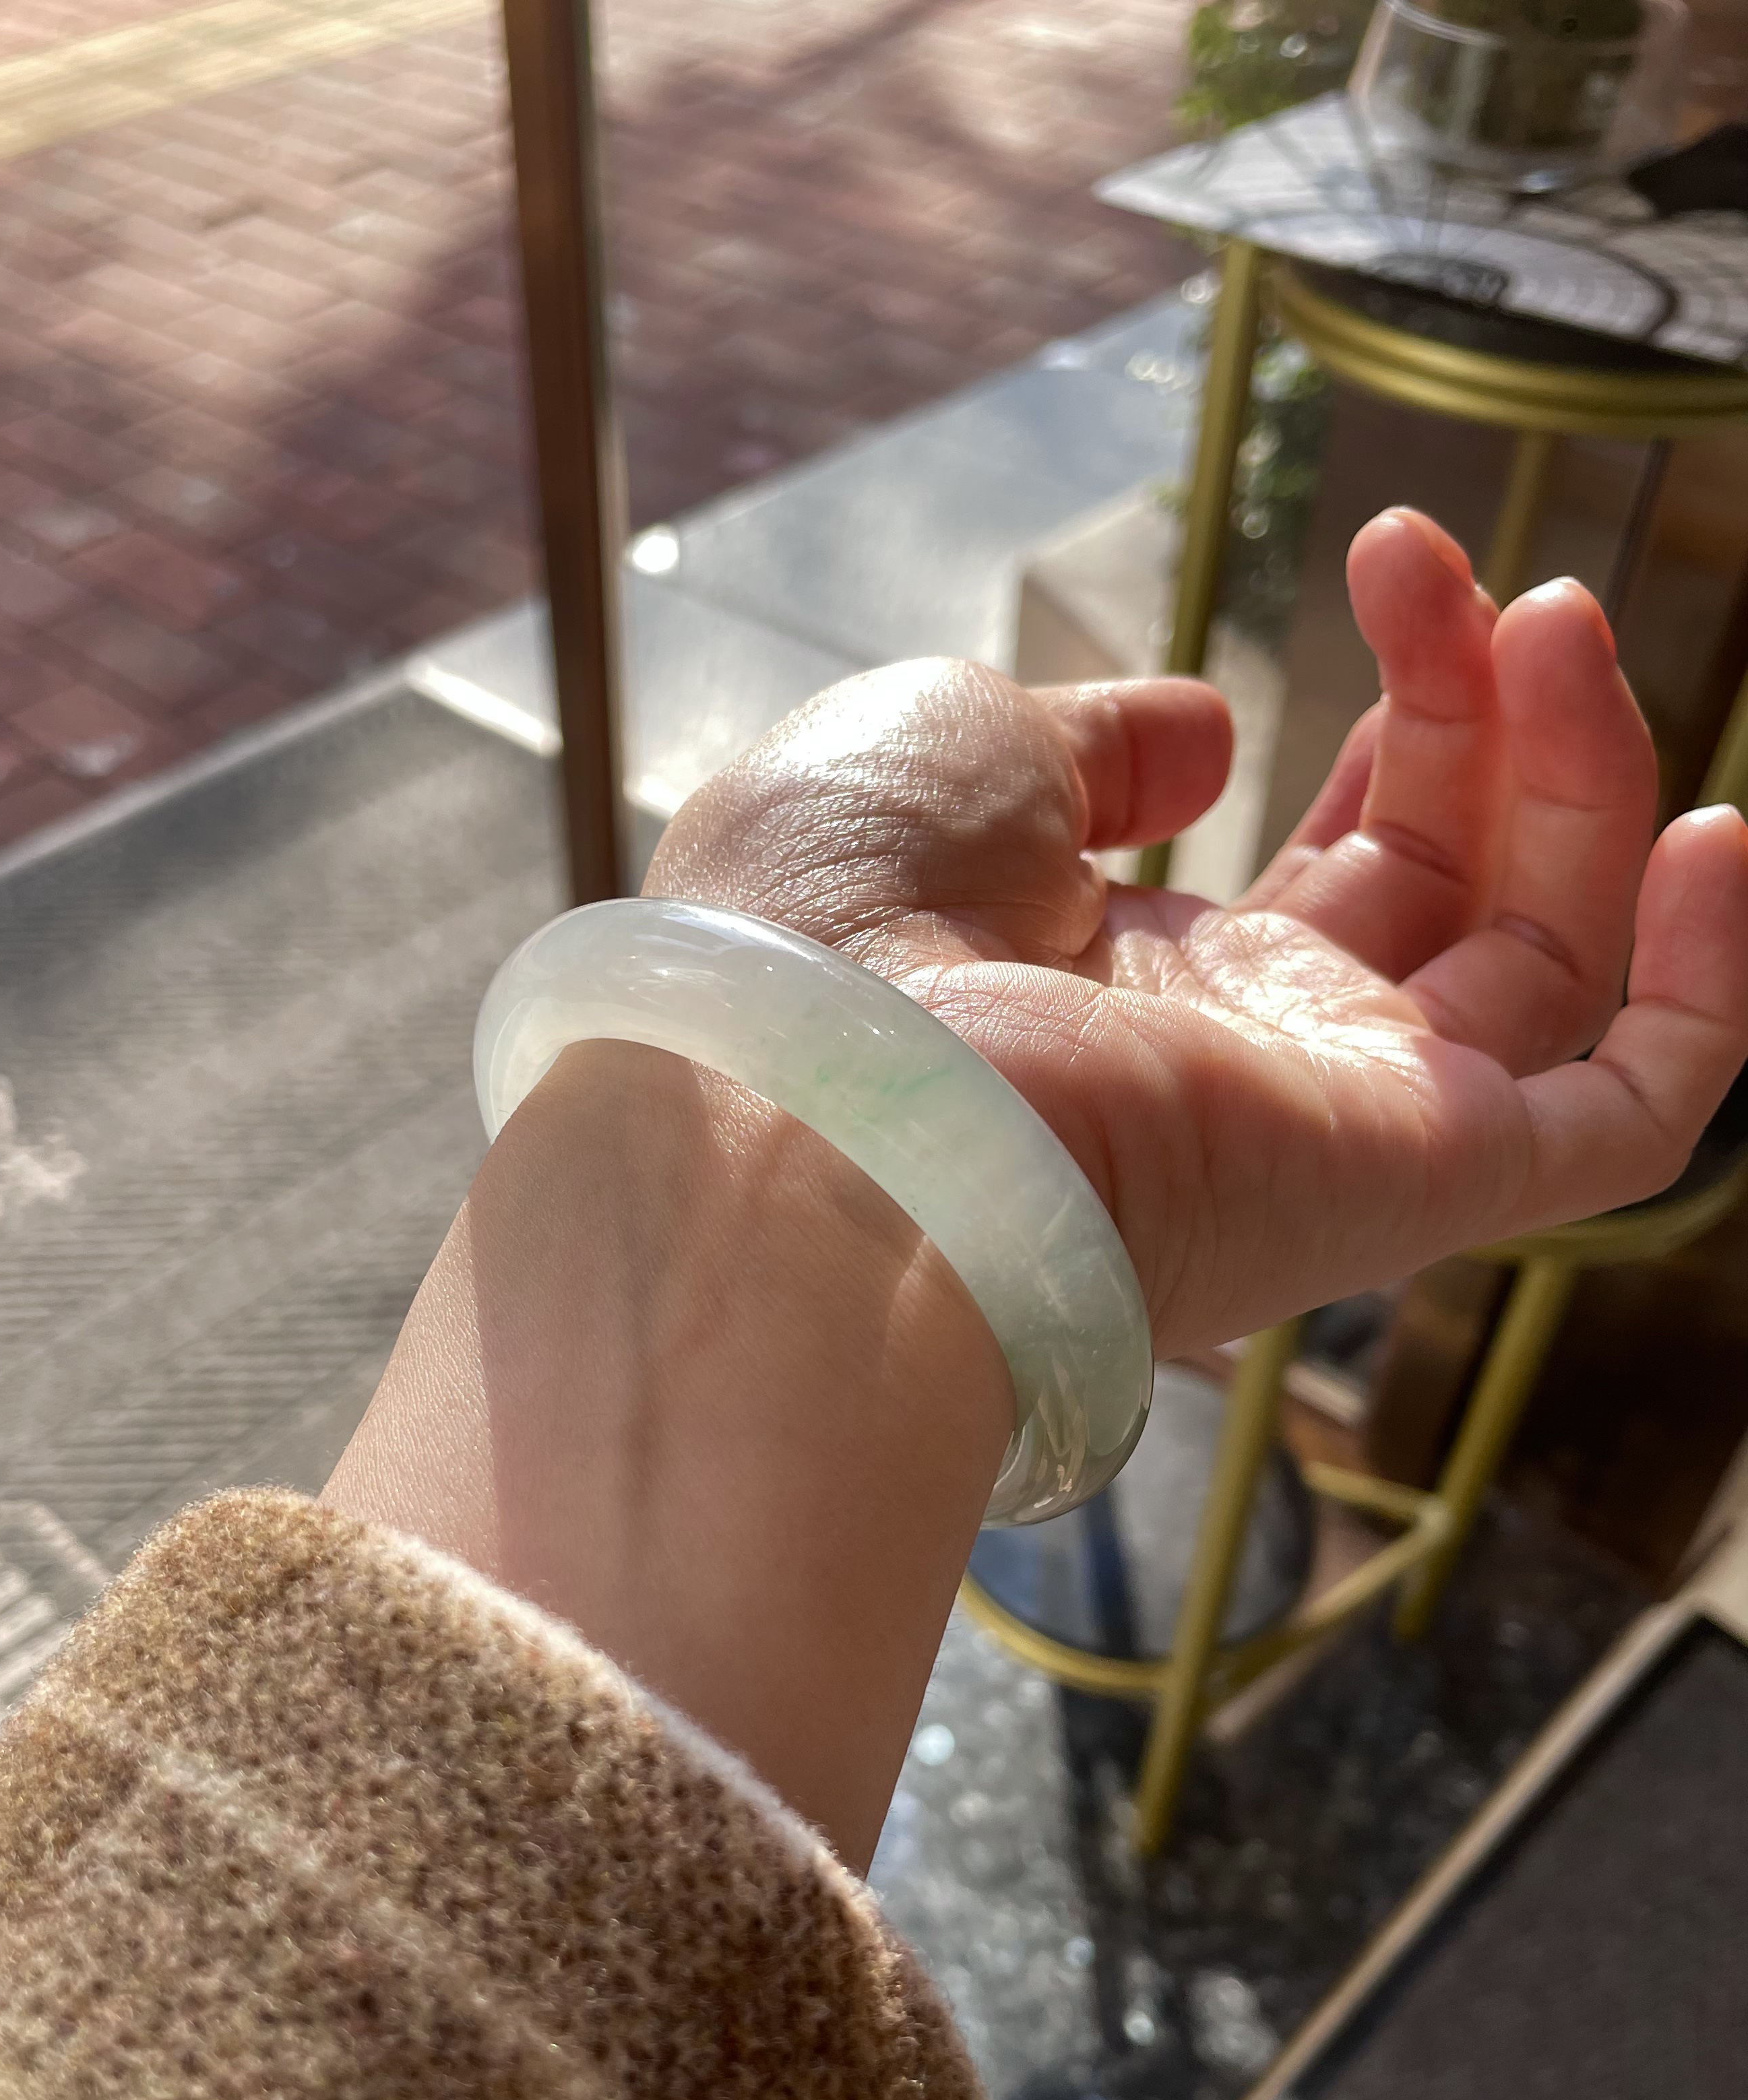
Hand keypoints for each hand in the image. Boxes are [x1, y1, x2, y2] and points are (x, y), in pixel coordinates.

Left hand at [645, 506, 1747, 1353]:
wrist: (795, 1095)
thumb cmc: (829, 920)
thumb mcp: (961, 754)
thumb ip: (1102, 740)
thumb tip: (1206, 735)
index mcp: (1137, 980)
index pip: (1338, 867)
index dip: (1409, 718)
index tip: (1394, 565)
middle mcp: (1249, 1064)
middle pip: (1450, 892)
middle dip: (1489, 712)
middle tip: (1482, 575)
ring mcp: (1336, 1126)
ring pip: (1540, 967)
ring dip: (1581, 777)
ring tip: (1555, 618)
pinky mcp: (1411, 1183)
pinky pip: (1618, 1121)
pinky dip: (1701, 992)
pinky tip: (1712, 836)